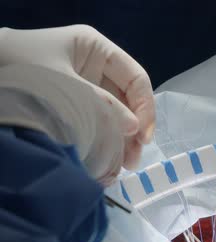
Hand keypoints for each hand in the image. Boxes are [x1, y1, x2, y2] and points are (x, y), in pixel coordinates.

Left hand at [0, 25, 154, 171]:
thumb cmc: (21, 69)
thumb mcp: (63, 85)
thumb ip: (101, 105)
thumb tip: (134, 128)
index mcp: (97, 50)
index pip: (136, 79)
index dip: (145, 108)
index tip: (143, 138)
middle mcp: (95, 68)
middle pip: (128, 101)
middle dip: (133, 131)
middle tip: (132, 161)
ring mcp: (85, 88)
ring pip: (115, 116)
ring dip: (120, 141)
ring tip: (120, 167)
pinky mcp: (74, 108)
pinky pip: (97, 125)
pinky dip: (104, 143)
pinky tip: (105, 161)